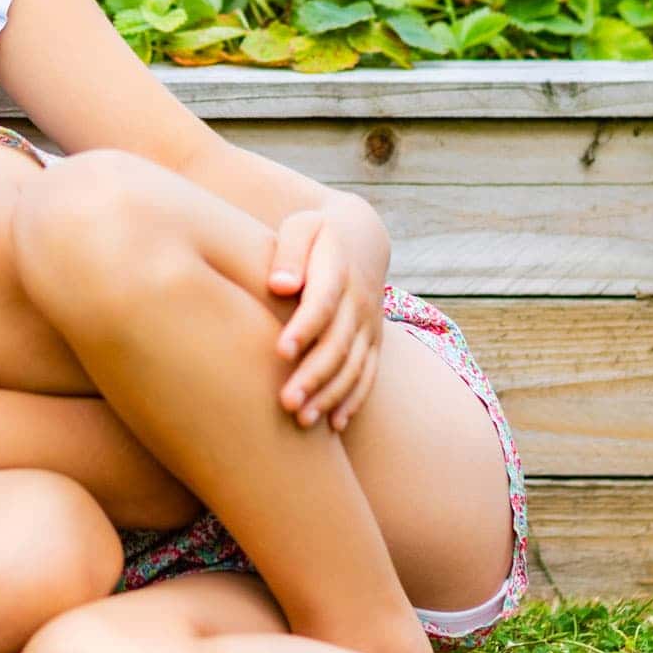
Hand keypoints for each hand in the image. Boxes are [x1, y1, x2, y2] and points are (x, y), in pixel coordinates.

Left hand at [267, 198, 388, 431]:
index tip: (281, 351)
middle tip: (286, 403)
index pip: (323, 303)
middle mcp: (360, 302)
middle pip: (339, 344)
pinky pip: (368, 375)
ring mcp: (369, 325)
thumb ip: (290, 251)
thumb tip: (280, 285)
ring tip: (302, 421)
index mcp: (338, 270)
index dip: (305, 328)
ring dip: (331, 395)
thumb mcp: (302, 227)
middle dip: (314, 375)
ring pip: (355, 366)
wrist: (361, 238)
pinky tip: (334, 426)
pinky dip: (353, 400)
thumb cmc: (315, 233)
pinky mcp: (373, 342)